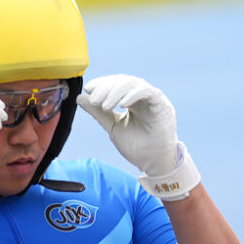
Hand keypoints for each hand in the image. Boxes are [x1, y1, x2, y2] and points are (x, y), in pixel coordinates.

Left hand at [79, 74, 199, 199]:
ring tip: (104, 106)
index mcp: (132, 100)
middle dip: (105, 88)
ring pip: (133, 83)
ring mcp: (153, 100)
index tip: (88, 89)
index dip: (102, 83)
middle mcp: (143, 97)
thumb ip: (98, 112)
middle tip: (94, 100)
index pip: (116, 83)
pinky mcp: (162, 106)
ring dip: (115, 92)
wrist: (152, 162)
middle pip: (123, 81)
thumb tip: (81, 97)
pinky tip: (121, 105)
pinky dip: (132, 95)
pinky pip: (148, 92)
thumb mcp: (112, 126)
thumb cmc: (136, 146)